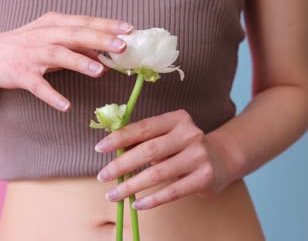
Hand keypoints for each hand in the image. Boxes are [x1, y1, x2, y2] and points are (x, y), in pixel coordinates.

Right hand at [0, 11, 133, 111]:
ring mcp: (31, 55)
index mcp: (53, 24)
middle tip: (122, 46)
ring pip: (58, 55)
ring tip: (100, 71)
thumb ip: (78, 48)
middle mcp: (43, 36)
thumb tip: (105, 59)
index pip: (84, 22)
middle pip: (75, 34)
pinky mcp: (20, 74)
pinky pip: (38, 86)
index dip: (107, 25)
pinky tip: (66, 106)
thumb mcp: (52, 41)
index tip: (130, 30)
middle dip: (99, 39)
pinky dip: (52, 95)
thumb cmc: (26, 45)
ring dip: (80, 62)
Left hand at [94, 109, 230, 209]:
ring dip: (131, 186)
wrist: (222, 157)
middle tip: (102, 176)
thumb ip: (144, 139)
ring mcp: (199, 156)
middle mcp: (189, 134)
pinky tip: (136, 204)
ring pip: (157, 174)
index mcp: (176, 119)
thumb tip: (110, 150)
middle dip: (121, 165)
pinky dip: (152, 200)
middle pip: (148, 151)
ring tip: (113, 195)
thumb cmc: (183, 146)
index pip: (143, 128)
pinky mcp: (204, 178)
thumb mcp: (167, 135)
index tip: (99, 148)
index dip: (119, 138)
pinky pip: (172, 192)